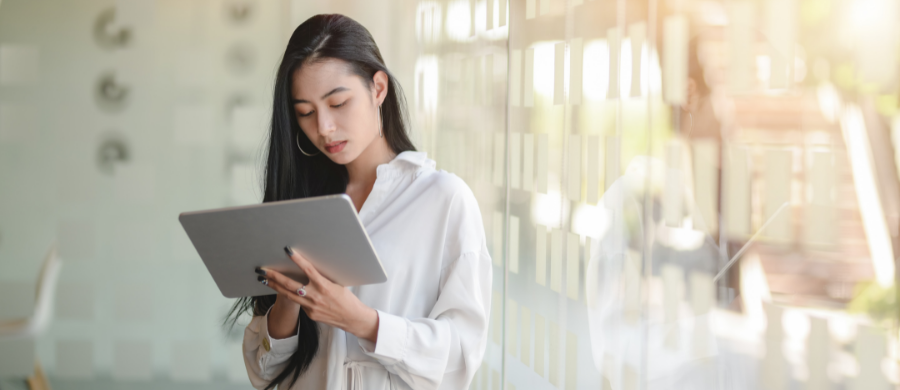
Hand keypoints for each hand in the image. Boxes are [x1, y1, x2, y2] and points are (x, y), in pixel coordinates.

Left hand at [258, 246, 379, 342]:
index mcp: (324, 286)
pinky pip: (299, 303)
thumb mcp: (336, 284)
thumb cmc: (347, 299)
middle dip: (274, 276)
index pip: (308, 269)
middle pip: (290, 285)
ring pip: (288, 295)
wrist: (352, 318)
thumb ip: (322, 279)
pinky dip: (292, 296)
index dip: (297, 260)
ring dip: (275, 287)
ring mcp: (311, 307)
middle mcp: (315, 296)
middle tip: (262, 270)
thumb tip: (310, 270)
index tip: (288, 251)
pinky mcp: (310, 314)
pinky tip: (286, 291)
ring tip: (264, 280)